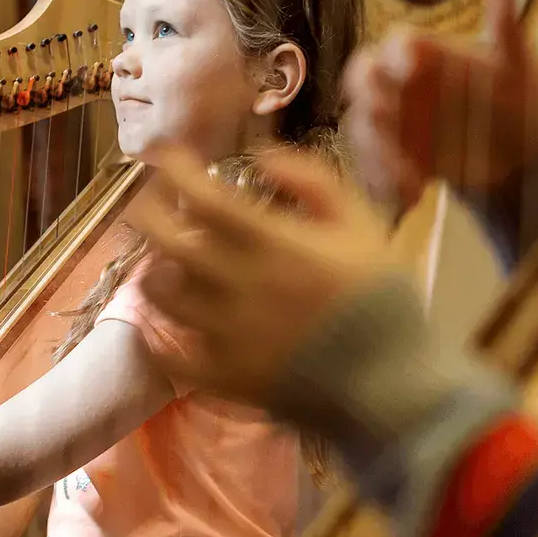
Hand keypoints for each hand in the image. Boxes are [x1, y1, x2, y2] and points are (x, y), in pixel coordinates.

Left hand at [129, 146, 389, 408]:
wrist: (391, 381)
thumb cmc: (379, 297)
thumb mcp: (361, 224)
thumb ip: (314, 181)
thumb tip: (262, 156)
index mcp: (274, 244)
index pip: (205, 198)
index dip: (176, 171)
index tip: (164, 155)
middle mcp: (240, 285)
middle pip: (168, 242)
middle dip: (147, 213)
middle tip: (146, 203)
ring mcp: (226, 334)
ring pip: (162, 295)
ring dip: (154, 271)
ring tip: (160, 262)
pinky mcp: (223, 376)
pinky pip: (170, 357)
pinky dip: (157, 338)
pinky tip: (159, 325)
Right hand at [343, 0, 537, 210]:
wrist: (522, 157)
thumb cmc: (521, 102)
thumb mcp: (518, 70)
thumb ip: (506, 35)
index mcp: (424, 56)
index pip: (395, 44)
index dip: (396, 54)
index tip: (412, 69)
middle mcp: (400, 87)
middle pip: (363, 84)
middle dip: (369, 99)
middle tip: (383, 117)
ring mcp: (393, 124)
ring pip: (362, 131)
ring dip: (377, 153)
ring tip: (406, 176)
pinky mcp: (393, 158)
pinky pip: (373, 169)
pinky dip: (386, 184)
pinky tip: (412, 196)